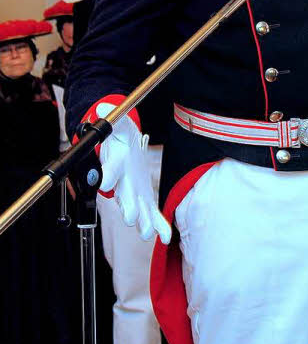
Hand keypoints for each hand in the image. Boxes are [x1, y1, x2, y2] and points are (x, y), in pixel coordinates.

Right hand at [96, 103, 171, 244]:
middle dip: (127, 207)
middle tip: (130, 216)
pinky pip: (152, 215)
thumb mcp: (119, 125)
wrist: (123, 151)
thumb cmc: (120, 139)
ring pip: (137, 211)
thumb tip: (104, 107)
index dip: (108, 177)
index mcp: (115, 166)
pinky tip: (166, 237)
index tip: (106, 183)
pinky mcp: (144, 199)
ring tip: (146, 232)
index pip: (109, 172)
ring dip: (142, 222)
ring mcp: (133, 194)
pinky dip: (159, 226)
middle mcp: (122, 184)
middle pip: (123, 197)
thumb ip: (114, 118)